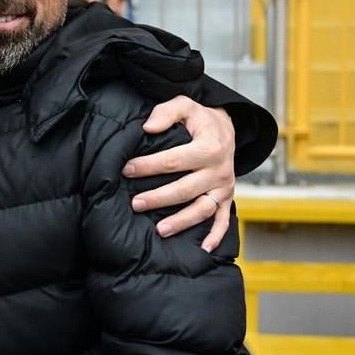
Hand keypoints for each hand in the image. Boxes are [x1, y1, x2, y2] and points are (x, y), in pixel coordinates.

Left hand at [123, 96, 235, 251]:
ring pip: (202, 208)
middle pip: (185, 188)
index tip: (126, 170)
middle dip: (159, 198)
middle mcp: (219, 169)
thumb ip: (166, 112)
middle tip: (135, 203)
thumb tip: (148, 127)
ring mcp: (224, 186)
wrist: (228, 129)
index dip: (148, 166)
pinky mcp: (227, 197)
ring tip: (160, 230)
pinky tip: (204, 249)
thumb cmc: (200, 119)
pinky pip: (223, 219)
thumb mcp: (186, 105)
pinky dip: (216, 235)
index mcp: (209, 147)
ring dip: (182, 221)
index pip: (173, 160)